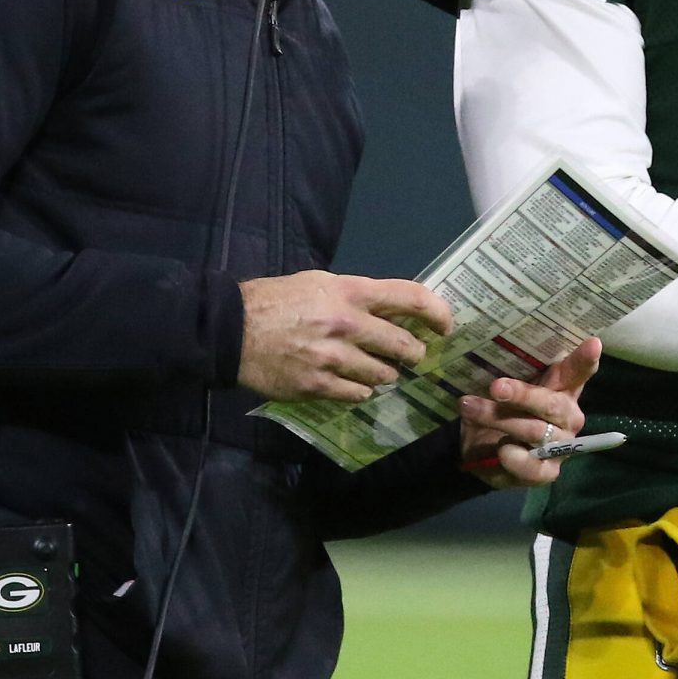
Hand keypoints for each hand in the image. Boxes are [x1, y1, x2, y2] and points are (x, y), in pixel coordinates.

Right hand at [236, 272, 452, 402]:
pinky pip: (358, 395)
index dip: (438, 313)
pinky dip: (361, 391)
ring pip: (384, 375)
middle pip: (404, 345)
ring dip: (386, 374)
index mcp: (350, 292)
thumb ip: (358, 296)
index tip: (446, 326)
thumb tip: (395, 309)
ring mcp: (333, 358)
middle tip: (412, 356)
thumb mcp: (320, 283)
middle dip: (413, 353)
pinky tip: (353, 384)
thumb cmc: (277, 300)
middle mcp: (347, 324)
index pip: (410, 298)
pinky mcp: (317, 386)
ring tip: (377, 370)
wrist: (231, 329)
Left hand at [460, 340, 603, 487]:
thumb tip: (496, 359)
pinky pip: (535, 466)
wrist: (479, 448)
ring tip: (471, 410)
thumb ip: (508, 373)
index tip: (593, 344)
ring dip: (501, 421)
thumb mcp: (502, 387)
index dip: (586, 359)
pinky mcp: (548, 471)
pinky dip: (516, 458)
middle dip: (523, 395)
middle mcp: (567, 415)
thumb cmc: (500, 408)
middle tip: (495, 387)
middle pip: (552, 404)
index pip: (578, 372)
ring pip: (536, 431)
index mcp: (562, 388)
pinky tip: (502, 451)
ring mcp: (561, 445)